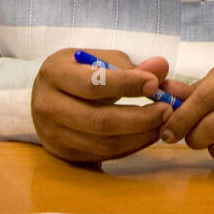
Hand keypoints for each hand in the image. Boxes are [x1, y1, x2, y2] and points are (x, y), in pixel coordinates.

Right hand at [31, 48, 192, 162]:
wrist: (46, 96)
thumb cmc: (79, 72)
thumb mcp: (98, 58)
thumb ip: (129, 65)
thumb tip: (160, 68)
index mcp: (54, 74)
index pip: (93, 84)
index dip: (127, 84)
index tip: (154, 83)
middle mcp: (48, 107)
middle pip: (99, 120)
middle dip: (140, 117)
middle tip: (167, 109)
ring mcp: (53, 135)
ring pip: (104, 143)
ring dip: (140, 135)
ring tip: (163, 122)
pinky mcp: (64, 154)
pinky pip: (104, 155)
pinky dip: (131, 146)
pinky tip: (148, 134)